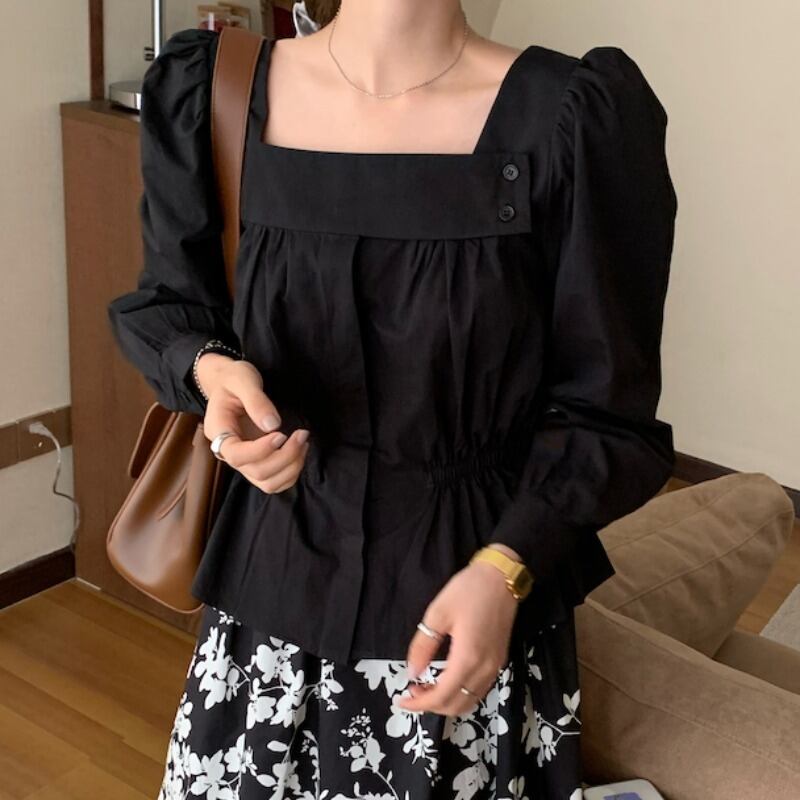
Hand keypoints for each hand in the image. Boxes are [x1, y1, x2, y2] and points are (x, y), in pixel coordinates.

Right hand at [197, 352, 309, 493]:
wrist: (229, 383)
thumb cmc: (233, 379)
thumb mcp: (242, 379)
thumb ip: (256, 400)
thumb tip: (273, 425)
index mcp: (218, 431)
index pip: (235, 455)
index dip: (260, 450)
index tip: (281, 434)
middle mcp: (228, 451)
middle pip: (256, 471)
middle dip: (285, 457)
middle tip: (301, 434)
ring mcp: (244, 460)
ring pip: (267, 482)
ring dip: (291, 468)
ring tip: (303, 443)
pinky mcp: (257, 462)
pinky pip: (274, 481)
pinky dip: (291, 472)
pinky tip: (300, 450)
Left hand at [393, 549, 519, 715]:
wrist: (502, 578)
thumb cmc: (468, 590)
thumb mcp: (438, 613)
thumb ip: (424, 645)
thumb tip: (412, 672)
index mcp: (468, 657)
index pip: (442, 696)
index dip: (419, 704)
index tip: (401, 700)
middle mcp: (484, 669)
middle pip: (457, 705)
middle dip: (431, 706)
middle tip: (412, 691)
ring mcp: (495, 667)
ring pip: (470, 701)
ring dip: (447, 702)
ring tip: (427, 687)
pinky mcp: (499, 661)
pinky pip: (479, 690)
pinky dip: (460, 694)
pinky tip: (447, 680)